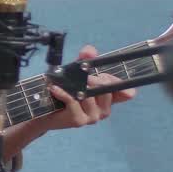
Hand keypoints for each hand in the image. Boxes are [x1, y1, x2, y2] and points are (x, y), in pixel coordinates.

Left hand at [0, 44, 136, 161]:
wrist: (46, 112)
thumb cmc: (65, 91)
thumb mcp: (75, 73)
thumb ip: (84, 60)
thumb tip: (90, 50)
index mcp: (108, 99)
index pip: (125, 92)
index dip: (121, 84)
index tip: (111, 78)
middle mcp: (104, 110)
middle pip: (105, 90)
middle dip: (93, 78)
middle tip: (83, 75)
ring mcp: (92, 117)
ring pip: (89, 96)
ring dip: (76, 86)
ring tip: (65, 82)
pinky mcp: (79, 121)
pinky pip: (73, 102)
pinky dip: (63, 93)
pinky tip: (55, 88)